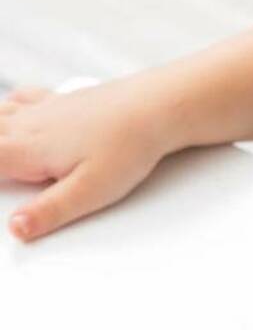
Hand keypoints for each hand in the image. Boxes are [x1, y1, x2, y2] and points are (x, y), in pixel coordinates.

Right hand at [0, 80, 172, 242]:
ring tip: (4, 152)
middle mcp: (26, 125)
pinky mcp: (63, 100)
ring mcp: (43, 109)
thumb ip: (50, 211)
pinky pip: (19, 99)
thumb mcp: (91, 190)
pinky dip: (6, 108)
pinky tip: (9, 111)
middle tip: (1, 172)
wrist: (160, 105)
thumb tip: (15, 229)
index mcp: (24, 150)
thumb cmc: (130, 145)